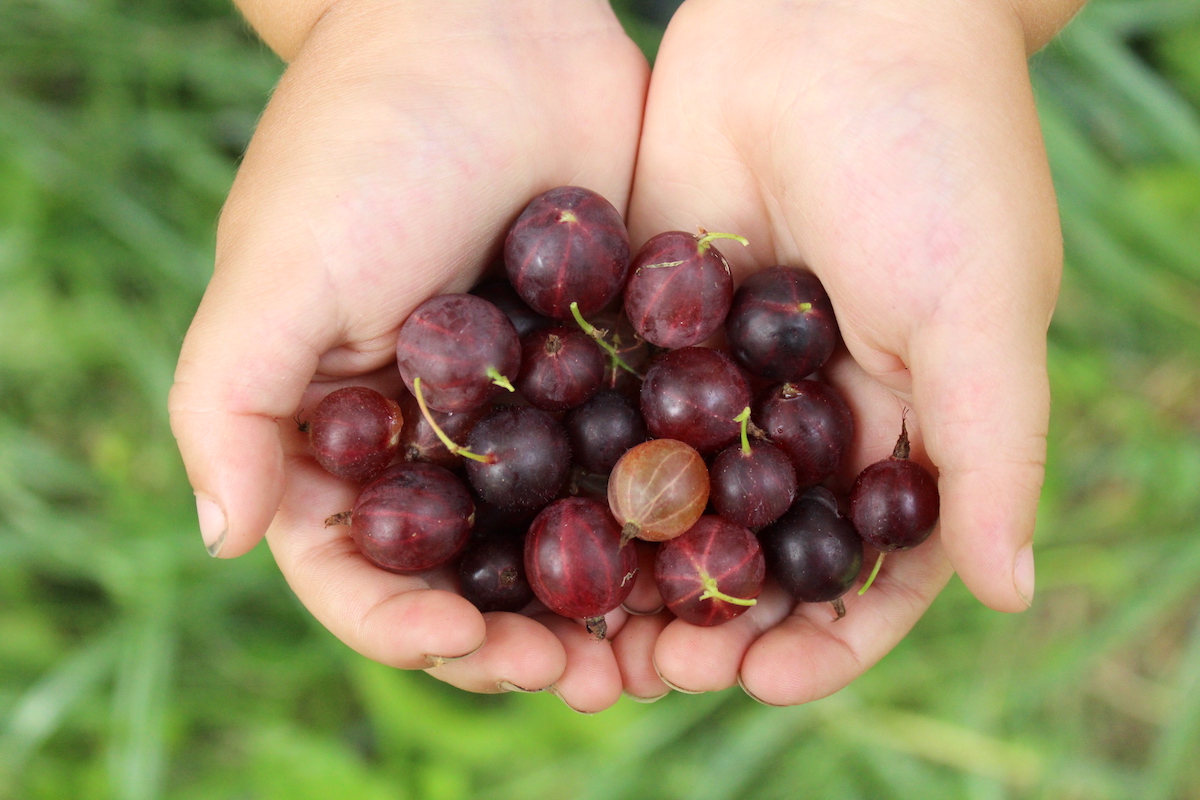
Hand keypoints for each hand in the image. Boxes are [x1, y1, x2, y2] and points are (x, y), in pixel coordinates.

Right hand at [168, 0, 648, 711]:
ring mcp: (520, 405)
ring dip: (601, 603)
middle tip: (588, 679)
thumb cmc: (367, 140)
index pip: (360, 567)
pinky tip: (707, 555)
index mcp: (340, 429)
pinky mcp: (600, 363)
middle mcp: (429, 432)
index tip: (472, 646)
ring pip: (559, 535)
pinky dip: (660, 515)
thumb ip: (233, 401)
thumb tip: (220, 538)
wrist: (489, 23)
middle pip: (470, 573)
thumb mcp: (276, 269)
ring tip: (655, 654)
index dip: (405, 625)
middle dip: (520, 638)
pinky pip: (629, 458)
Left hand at [613, 0, 1063, 704]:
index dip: (824, 636)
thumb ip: (991, 452)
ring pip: (677, 494)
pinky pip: (616, 408)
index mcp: (905, 423)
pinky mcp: (651, 317)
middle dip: (712, 617)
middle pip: (756, 547)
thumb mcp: (982, 310)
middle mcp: (811, 411)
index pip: (866, 566)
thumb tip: (1011, 592)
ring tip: (584, 624)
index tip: (763, 681)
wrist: (832, 10)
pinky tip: (533, 516)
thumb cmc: (938, 156)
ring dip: (636, 563)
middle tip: (650, 670)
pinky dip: (584, 466)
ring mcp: (726, 368)